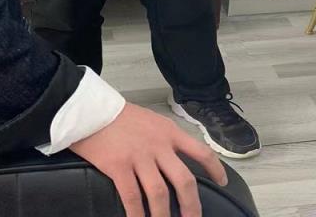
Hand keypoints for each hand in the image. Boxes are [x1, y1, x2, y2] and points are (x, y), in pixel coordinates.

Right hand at [70, 103, 226, 216]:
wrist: (92, 110)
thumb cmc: (120, 117)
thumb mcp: (151, 121)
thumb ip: (164, 139)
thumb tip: (174, 162)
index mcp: (169, 132)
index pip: (200, 151)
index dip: (215, 169)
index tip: (223, 182)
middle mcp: (158, 145)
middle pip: (184, 181)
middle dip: (192, 207)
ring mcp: (139, 156)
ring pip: (160, 194)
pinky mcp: (119, 166)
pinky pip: (133, 198)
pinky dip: (137, 216)